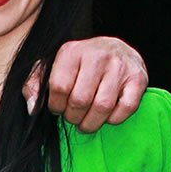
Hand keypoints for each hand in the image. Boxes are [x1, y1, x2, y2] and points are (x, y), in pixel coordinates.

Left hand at [25, 36, 147, 132]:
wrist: (116, 49)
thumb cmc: (78, 64)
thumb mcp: (51, 66)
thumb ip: (35, 84)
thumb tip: (33, 108)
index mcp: (71, 51)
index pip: (59, 87)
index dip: (56, 106)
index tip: (57, 109)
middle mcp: (97, 55)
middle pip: (80, 100)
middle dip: (73, 117)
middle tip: (73, 117)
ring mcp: (119, 66)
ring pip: (102, 106)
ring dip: (91, 122)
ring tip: (85, 122)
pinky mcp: (138, 79)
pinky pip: (125, 108)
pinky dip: (113, 119)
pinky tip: (106, 116)